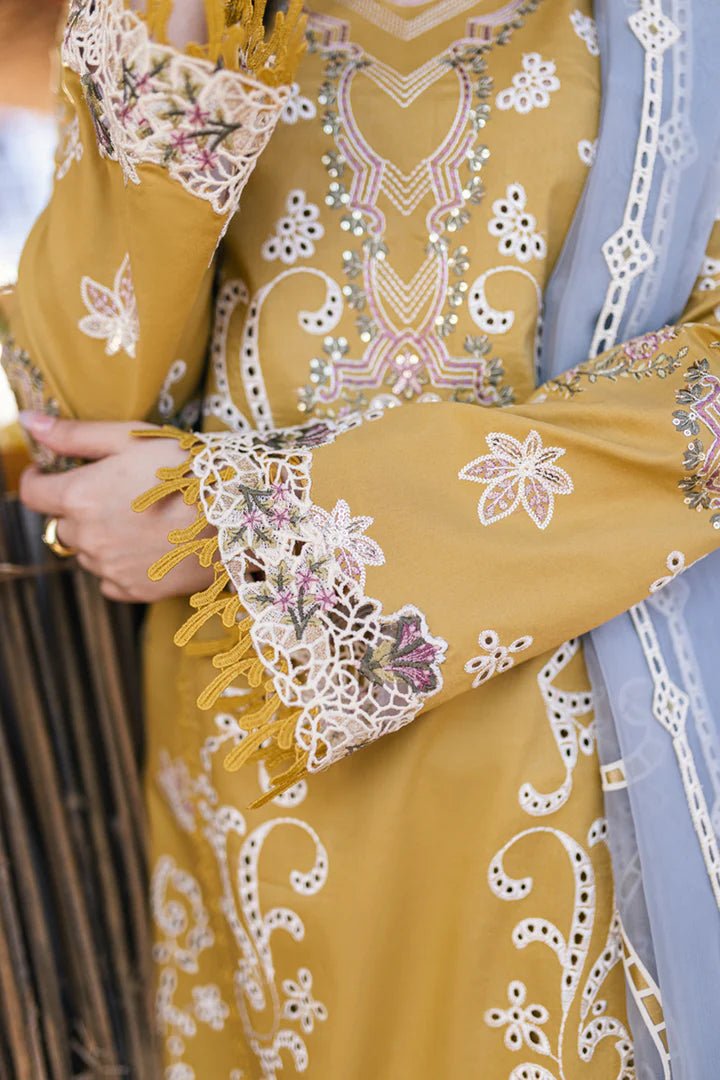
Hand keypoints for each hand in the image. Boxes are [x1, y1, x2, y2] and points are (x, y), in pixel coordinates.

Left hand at [18, 414, 214, 602]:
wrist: (240, 515)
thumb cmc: (189, 469)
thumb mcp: (131, 438)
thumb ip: (75, 434)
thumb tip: (29, 422)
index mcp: (80, 496)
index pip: (32, 493)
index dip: (38, 478)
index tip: (50, 472)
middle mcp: (88, 538)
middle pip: (63, 524)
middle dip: (80, 509)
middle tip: (118, 492)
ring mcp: (111, 568)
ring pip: (88, 552)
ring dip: (102, 537)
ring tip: (143, 518)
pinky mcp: (135, 590)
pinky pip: (111, 580)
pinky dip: (121, 565)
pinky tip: (150, 545)